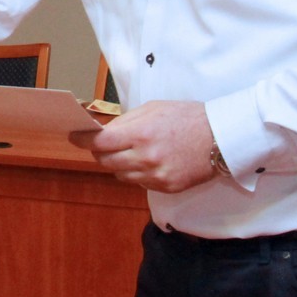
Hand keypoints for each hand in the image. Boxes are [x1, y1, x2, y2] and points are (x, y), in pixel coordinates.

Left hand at [70, 100, 216, 192]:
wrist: (221, 137)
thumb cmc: (187, 117)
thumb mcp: (153, 109)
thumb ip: (125, 122)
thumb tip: (102, 132)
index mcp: (141, 133)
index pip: (100, 142)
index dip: (83, 139)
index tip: (75, 136)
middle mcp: (146, 157)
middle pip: (105, 161)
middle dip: (99, 151)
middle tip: (102, 144)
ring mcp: (156, 175)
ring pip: (119, 174)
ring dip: (117, 163)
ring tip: (128, 151)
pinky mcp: (166, 187)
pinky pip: (138, 183)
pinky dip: (136, 173)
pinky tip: (146, 161)